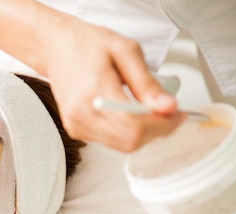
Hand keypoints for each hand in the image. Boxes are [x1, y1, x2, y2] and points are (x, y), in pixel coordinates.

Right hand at [40, 15, 183, 150]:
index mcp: (94, 92)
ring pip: (122, 145)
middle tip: (168, 111)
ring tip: (148, 108)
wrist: (57, 48)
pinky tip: (129, 113)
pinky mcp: (76, 130)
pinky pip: (111, 141)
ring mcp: (77, 125)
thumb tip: (168, 107)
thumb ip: (147, 84)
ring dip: (143, 131)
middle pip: (130, 140)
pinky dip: (127, 131)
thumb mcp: (126, 52)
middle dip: (156, 129)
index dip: (163, 124)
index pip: (135, 126)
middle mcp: (82, 115)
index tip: (178, 114)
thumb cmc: (86, 45)